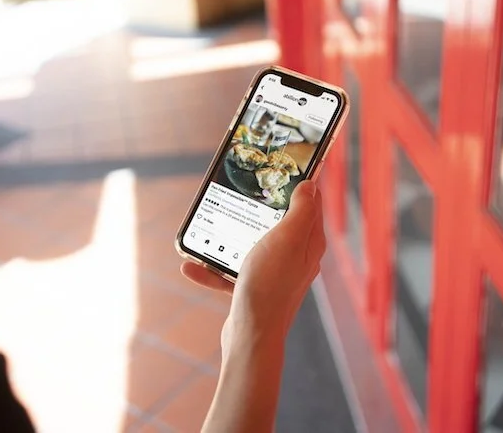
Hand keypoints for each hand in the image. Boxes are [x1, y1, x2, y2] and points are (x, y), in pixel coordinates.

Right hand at [181, 180, 325, 342]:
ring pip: (251, 246)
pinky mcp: (253, 291)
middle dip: (260, 208)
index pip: (311, 204)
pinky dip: (213, 270)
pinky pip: (230, 273)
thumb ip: (301, 211)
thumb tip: (310, 185)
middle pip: (279, 223)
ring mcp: (273, 275)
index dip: (299, 183)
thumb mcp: (288, 238)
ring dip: (229, 238)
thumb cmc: (271, 284)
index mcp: (308, 243)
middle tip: (241, 191)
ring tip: (210, 227)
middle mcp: (295, 259)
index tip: (281, 167)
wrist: (251, 335)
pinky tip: (191, 266)